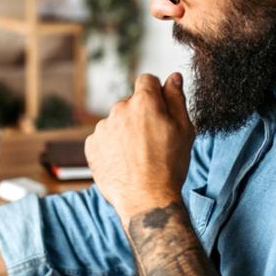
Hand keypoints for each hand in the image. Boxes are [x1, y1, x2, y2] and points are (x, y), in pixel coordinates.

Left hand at [84, 72, 194, 222]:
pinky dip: (112, 146)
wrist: (146, 199)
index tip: (160, 110)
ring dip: (125, 131)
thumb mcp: (184, 129)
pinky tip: (124, 162)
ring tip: (138, 155)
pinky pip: (103, 138)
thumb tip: (173, 77)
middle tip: (153, 141)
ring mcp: (102, 128)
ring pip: (116, 121)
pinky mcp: (91, 145)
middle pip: (131, 103)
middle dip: (141, 115)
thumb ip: (177, 98)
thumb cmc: (169, 166)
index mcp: (144, 102)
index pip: (147, 80)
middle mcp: (119, 109)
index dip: (156, 93)